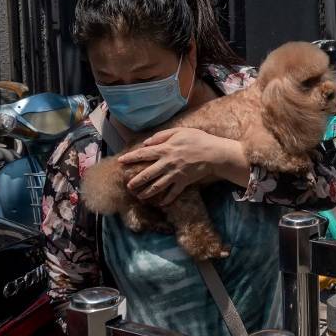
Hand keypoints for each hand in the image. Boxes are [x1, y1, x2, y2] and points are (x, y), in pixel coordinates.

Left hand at [117, 128, 245, 205]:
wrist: (214, 153)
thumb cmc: (198, 140)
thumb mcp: (179, 132)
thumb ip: (161, 136)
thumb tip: (146, 143)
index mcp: (165, 149)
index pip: (143, 154)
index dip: (130, 158)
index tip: (120, 161)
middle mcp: (167, 163)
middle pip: (147, 174)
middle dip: (136, 181)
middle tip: (128, 186)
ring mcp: (175, 174)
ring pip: (157, 186)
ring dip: (147, 192)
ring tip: (139, 196)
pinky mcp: (183, 182)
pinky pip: (173, 192)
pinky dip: (167, 199)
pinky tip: (161, 203)